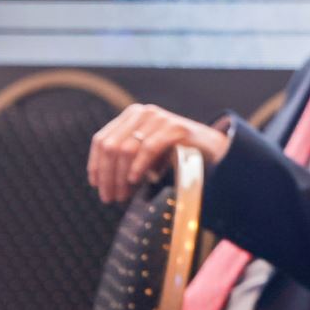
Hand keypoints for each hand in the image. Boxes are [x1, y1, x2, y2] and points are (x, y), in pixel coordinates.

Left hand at [87, 103, 230, 203]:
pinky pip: (148, 149)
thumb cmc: (177, 153)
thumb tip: (102, 181)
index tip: (96, 185)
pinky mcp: (175, 127)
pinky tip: (135, 180)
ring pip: (126, 149)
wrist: (214, 148)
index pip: (101, 139)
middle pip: (111, 146)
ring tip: (122, 194)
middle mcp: (142, 112)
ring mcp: (159, 118)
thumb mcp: (147, 153)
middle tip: (109, 197)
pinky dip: (138, 167)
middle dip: (107, 175)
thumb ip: (127, 158)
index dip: (95, 164)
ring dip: (120, 176)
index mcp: (131, 115)